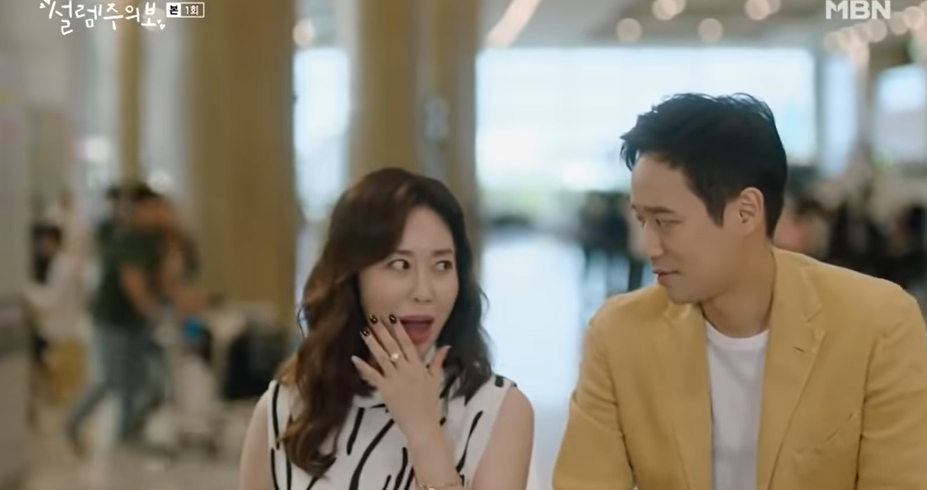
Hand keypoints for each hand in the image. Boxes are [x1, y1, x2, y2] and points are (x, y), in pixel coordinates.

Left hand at [352, 314, 450, 442]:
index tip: (391, 316)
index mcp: (418, 366)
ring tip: (364, 331)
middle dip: (383, 331)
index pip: (407, 343)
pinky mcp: (386, 390)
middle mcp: (406, 369)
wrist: (422, 424)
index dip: (399, 329)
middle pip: (393, 346)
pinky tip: (354, 358)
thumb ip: (438, 361)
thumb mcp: (435, 380)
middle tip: (373, 318)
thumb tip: (446, 345)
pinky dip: (363, 367)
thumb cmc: (429, 403)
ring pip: (382, 357)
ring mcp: (395, 379)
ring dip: (372, 343)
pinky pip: (373, 375)